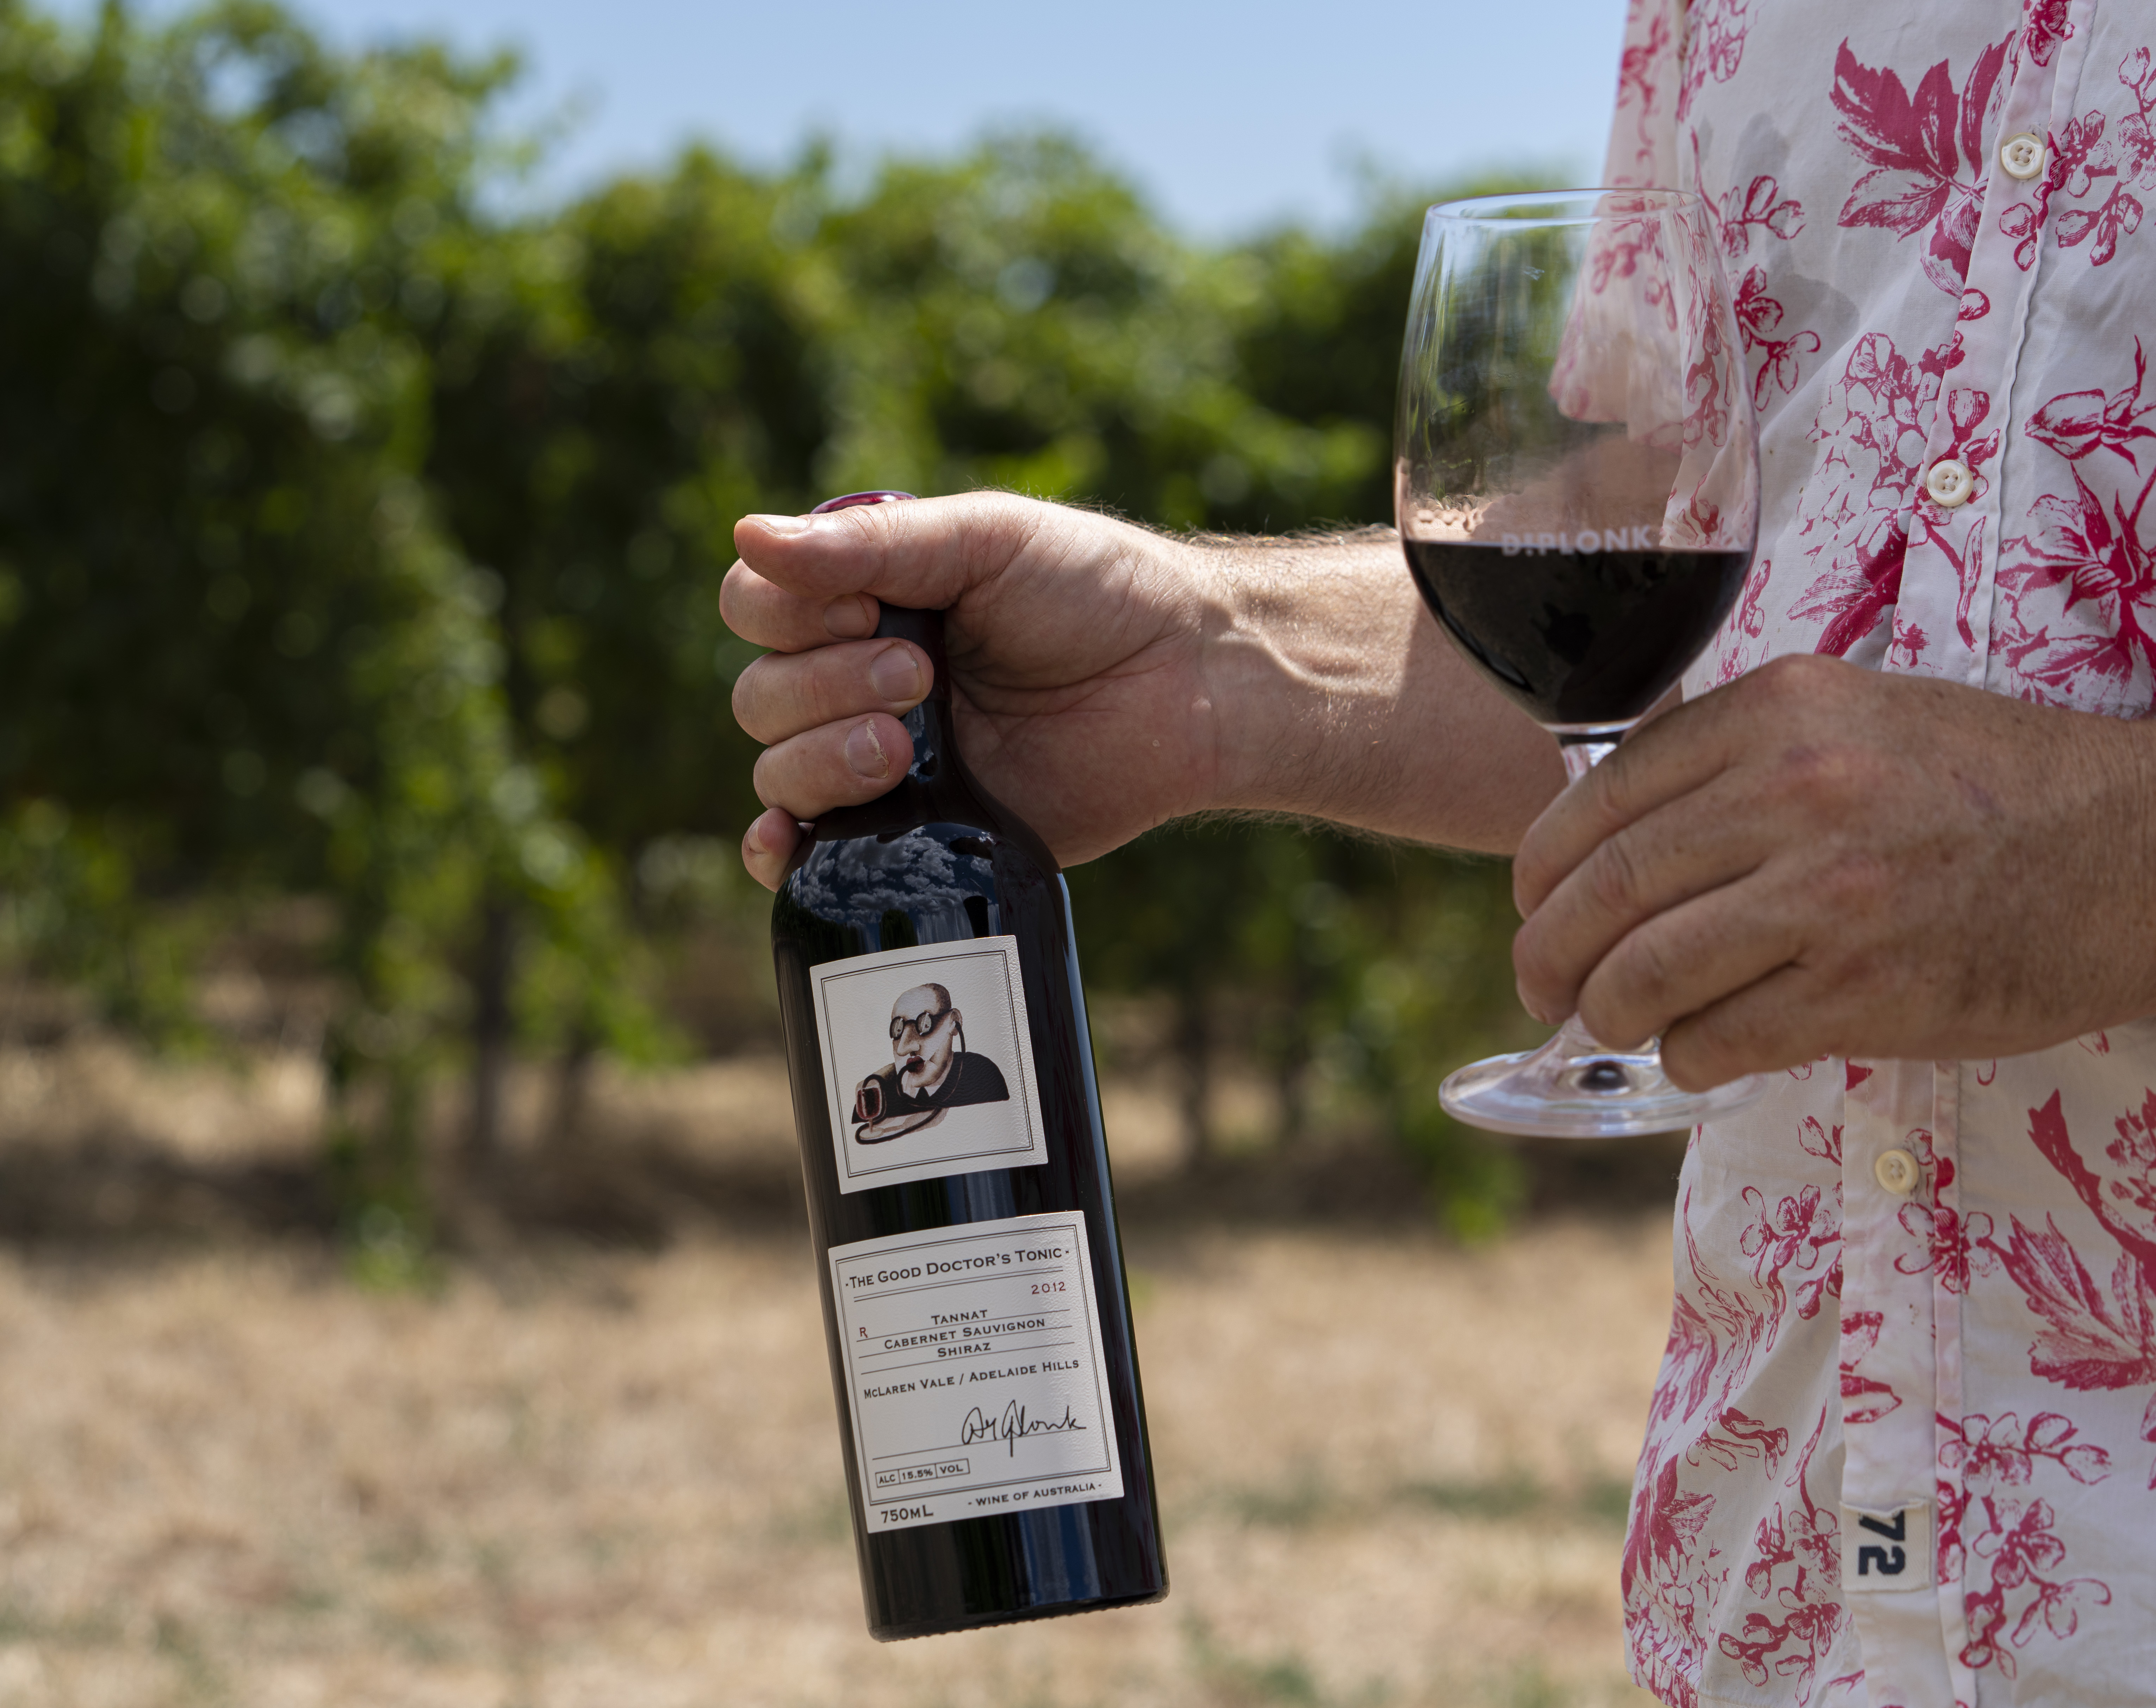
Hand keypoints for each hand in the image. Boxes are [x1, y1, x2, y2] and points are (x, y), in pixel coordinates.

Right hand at [724, 493, 1231, 887]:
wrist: (1186, 685)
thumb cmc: (1097, 593)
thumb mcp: (986, 540)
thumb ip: (871, 545)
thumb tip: (746, 534)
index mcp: (866, 598)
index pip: (758, 606)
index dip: (789, 615)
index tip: (870, 612)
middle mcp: (858, 678)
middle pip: (762, 695)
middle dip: (827, 686)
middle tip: (924, 679)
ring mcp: (883, 762)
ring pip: (779, 770)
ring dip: (823, 758)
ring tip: (904, 747)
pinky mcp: (920, 832)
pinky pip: (810, 853)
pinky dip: (781, 851)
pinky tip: (788, 844)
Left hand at [1509, 653, 2155, 1088]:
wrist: (2134, 850)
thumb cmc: (1982, 788)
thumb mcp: (1851, 718)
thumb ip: (1731, 762)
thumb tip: (1605, 844)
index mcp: (1779, 711)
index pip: (1601, 797)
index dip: (1542, 868)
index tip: (1530, 903)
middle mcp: (1797, 792)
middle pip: (1605, 890)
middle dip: (1545, 952)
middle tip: (1539, 985)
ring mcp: (1831, 896)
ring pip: (1644, 973)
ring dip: (1607, 1012)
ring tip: (1613, 1021)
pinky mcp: (1865, 990)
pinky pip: (1717, 1038)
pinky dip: (1686, 1054)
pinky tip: (1700, 1047)